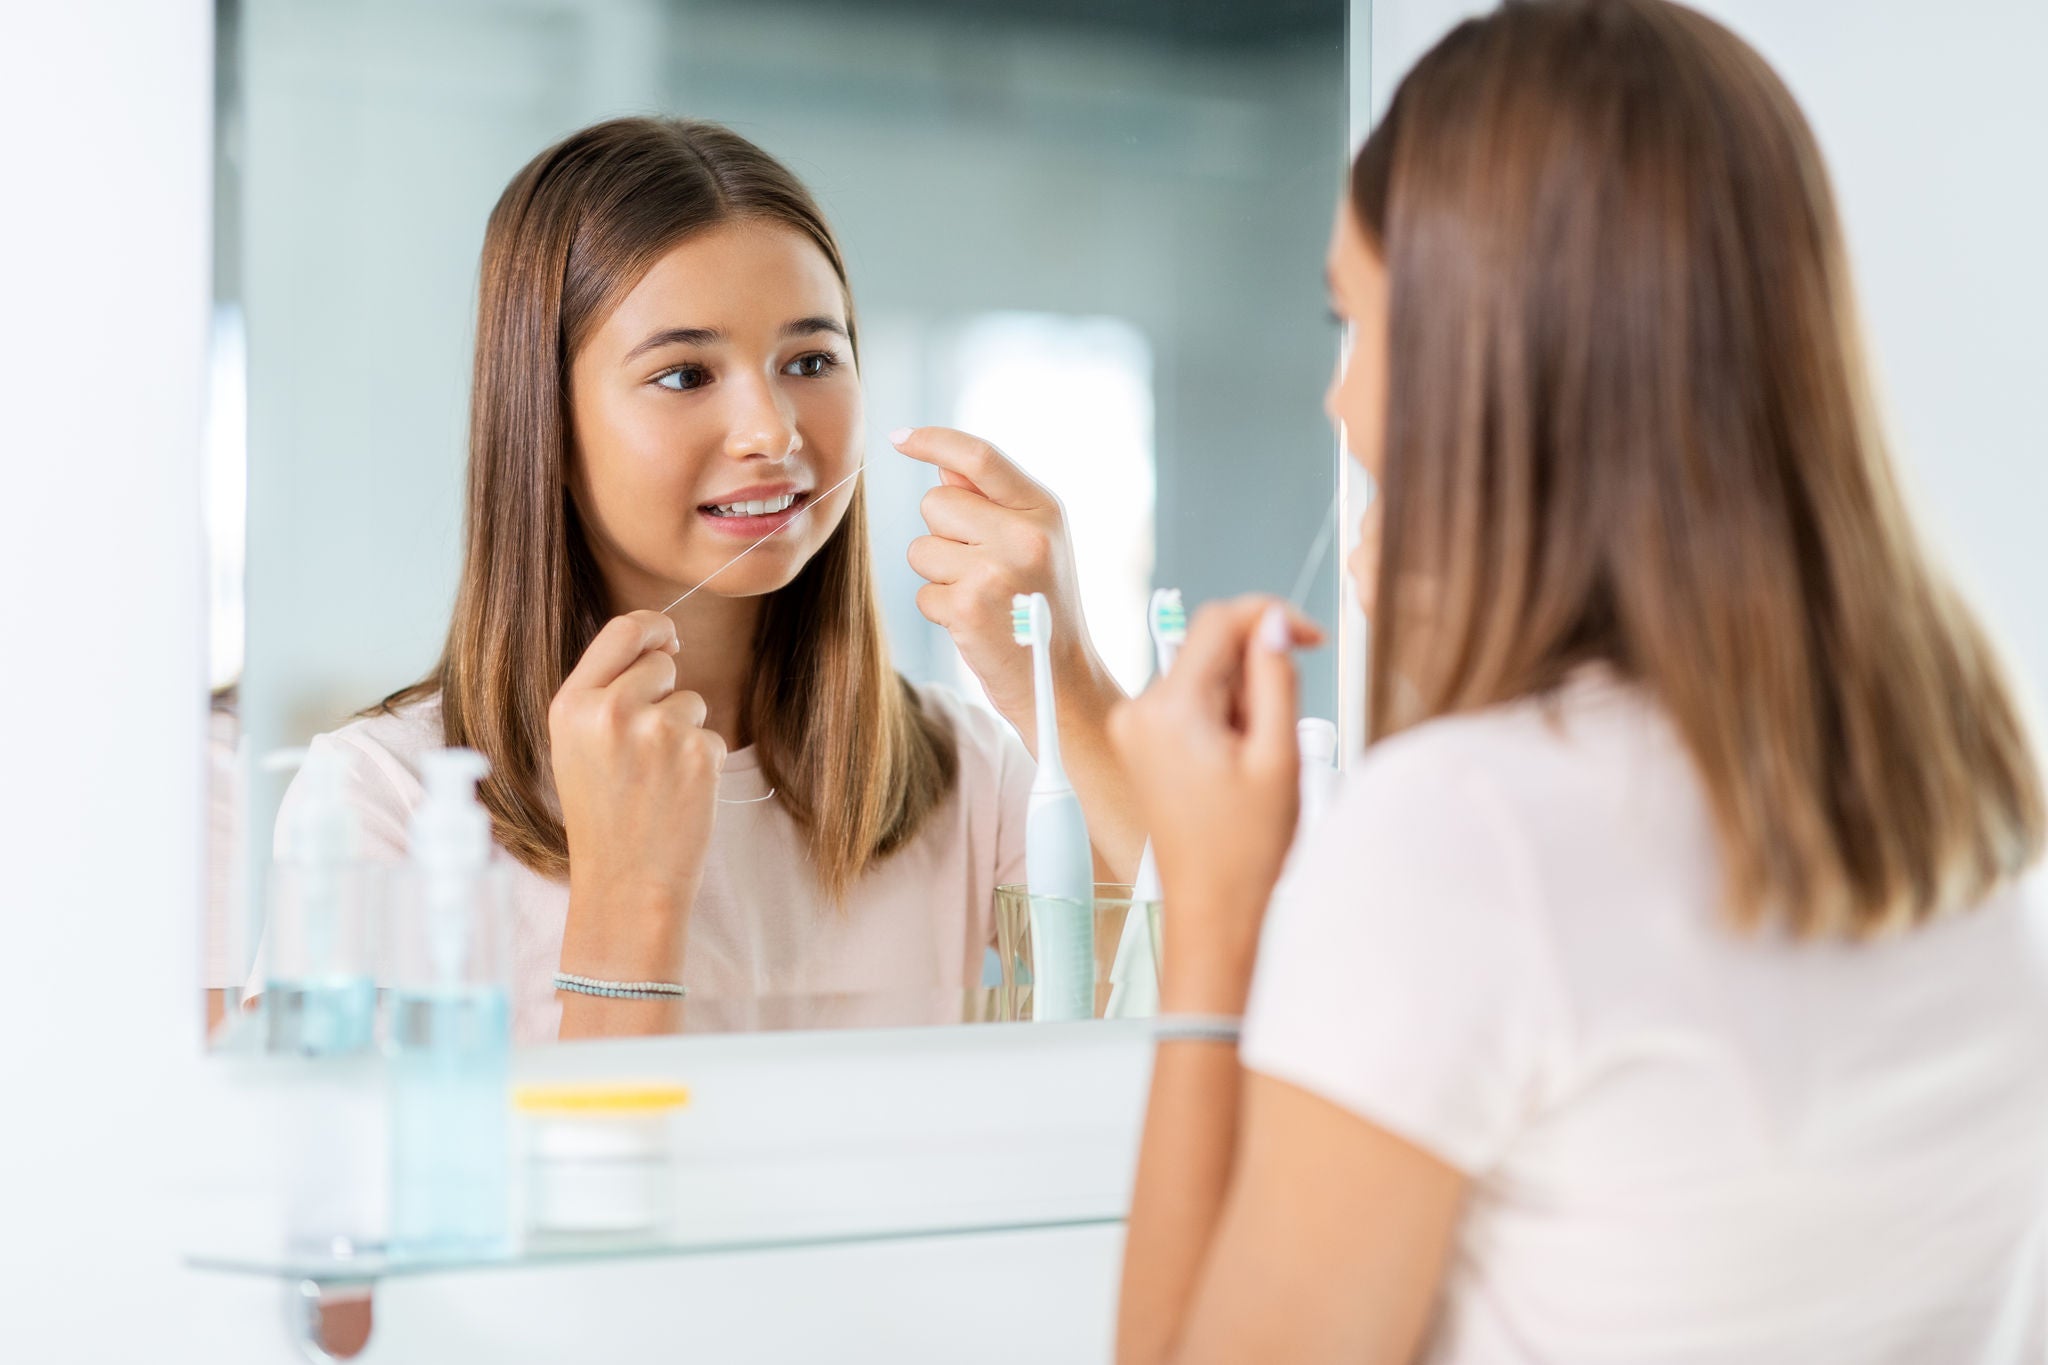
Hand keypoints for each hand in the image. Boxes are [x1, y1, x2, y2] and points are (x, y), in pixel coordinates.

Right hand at [548, 610, 724, 980]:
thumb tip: (661, 643)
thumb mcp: (576, 746)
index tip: (668, 639)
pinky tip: (677, 796)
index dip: (654, 628)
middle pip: (662, 665)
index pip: (623, 630)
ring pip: (692, 702)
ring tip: (655, 780)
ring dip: (683, 734)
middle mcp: (611, 711)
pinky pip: (712, 737)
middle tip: (646, 748)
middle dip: (665, 694)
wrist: (626, 883)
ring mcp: (658, 731)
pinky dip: (701, 764)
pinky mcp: (698, 754)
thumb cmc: (601, 815)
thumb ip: (605, 692)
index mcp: (572, 705)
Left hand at [895, 426, 1114, 748]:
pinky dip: (940, 609)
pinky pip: (923, 592)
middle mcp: (1024, 537)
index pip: (980, 458)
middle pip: (936, 502)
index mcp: (1044, 511)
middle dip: (943, 532)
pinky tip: (975, 623)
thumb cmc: (1043, 607)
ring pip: (921, 548)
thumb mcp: (1039, 543)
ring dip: (938, 573)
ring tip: (981, 597)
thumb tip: (941, 466)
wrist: (1064, 683)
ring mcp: (995, 574)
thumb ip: (994, 501)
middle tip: (980, 566)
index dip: (933, 441)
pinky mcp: (968, 611)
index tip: (900, 439)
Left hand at [1108, 596, 1323, 1012]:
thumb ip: (1276, 679)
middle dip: (1255, 676)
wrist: (1213, 907)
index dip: (1269, 617)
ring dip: (1241, 701)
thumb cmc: (1247, 848)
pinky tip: (1234, 764)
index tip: (1310, 637)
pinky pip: (1190, 703)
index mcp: (1168, 710)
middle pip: (1210, 650)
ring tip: (1253, 761)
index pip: (1217, 622)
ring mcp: (1134, 728)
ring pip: (1203, 676)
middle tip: (1276, 734)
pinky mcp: (1140, 743)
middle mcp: (1138, 711)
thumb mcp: (1279, 756)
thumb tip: (1272, 625)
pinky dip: (1222, 719)